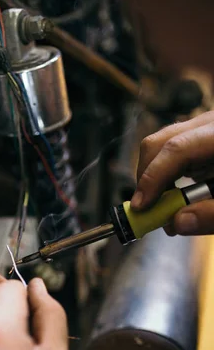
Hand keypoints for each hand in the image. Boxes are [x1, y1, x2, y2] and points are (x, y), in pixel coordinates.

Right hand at [131, 110, 213, 235]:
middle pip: (162, 141)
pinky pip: (177, 149)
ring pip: (165, 144)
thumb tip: (178, 223)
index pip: (176, 149)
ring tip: (167, 208)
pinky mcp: (207, 135)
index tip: (142, 207)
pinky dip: (171, 174)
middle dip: (148, 177)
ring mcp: (209, 126)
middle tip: (150, 211)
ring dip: (158, 177)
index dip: (153, 179)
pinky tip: (180, 196)